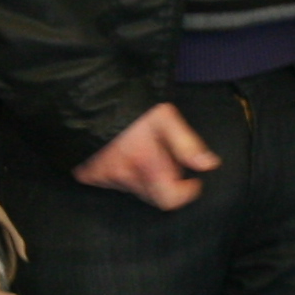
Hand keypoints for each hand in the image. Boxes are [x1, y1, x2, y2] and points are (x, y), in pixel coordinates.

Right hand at [75, 102, 218, 209]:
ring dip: (142, 175)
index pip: (170, 200)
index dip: (186, 192)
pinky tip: (119, 152)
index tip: (192, 179)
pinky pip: (112, 182)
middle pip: (154, 195)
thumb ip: (187, 144)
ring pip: (134, 188)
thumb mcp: (164, 116)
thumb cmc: (128, 103)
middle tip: (162, 153)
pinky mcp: (87, 175)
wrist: (85, 94)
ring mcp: (103, 177)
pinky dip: (121, 172)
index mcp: (145, 164)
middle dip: (164, 179)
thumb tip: (209, 165)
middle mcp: (123, 176)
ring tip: (138, 147)